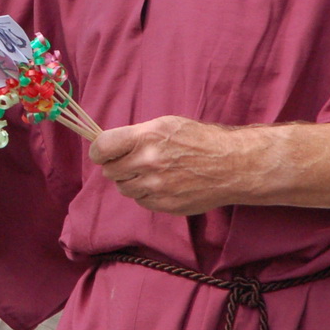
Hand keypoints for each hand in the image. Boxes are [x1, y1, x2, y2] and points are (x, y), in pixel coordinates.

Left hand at [89, 116, 251, 215]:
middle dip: (117, 166)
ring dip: (131, 181)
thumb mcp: (166, 124)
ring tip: (151, 172)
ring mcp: (156, 187)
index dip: (98, 151)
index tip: (102, 153)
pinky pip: (141, 201)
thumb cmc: (200, 140)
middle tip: (132, 161)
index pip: (102, 148)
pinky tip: (163, 184)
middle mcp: (148, 163)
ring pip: (124, 188)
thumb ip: (136, 135)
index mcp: (146, 138)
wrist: (231, 165)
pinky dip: (147, 194)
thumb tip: (109, 147)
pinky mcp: (164, 205)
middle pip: (110, 171)